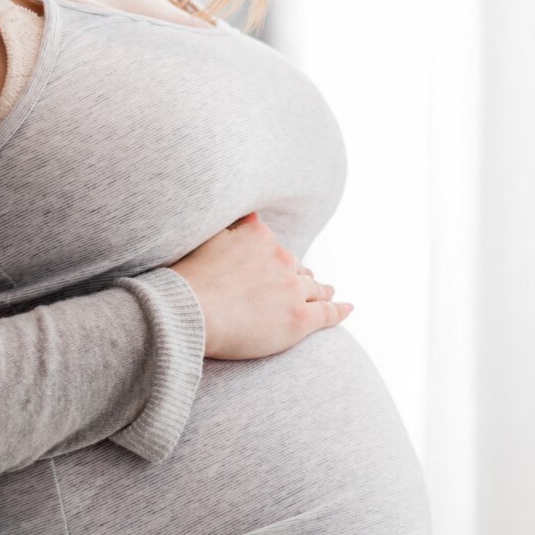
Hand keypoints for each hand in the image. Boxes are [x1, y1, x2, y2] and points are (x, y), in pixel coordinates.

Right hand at [171, 213, 352, 359]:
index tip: (279, 266)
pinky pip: (327, 313)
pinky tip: (347, 308)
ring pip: (315, 289)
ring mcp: (293, 289)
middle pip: (298, 269)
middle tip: (307, 284)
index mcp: (260, 236)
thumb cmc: (188, 279)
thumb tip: (251, 215)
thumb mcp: (207, 238)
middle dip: (301, 276)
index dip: (277, 260)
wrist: (188, 312)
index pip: (275, 249)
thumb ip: (231, 228)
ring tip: (329, 293)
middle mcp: (282, 259)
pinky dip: (339, 310)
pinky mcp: (299, 319)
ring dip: (323, 291)